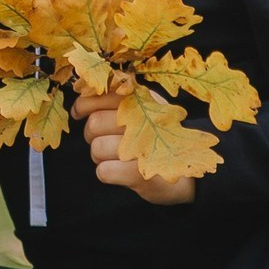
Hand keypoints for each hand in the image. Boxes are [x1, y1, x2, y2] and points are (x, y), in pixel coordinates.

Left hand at [72, 92, 194, 205]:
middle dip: (91, 133)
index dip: (84, 104)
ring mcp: (144, 148)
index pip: (101, 95)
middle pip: (94, 123)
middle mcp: (144, 120)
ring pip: (96, 148)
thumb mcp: (146, 110)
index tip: (79, 112)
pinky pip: (103, 171)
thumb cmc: (158, 137)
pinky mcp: (140, 175)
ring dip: (99, 155)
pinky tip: (119, 170)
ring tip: (114, 156)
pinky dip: (107, 172)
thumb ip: (118, 99)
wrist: (189, 175)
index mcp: (142, 100)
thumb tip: (81, 93)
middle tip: (101, 138)